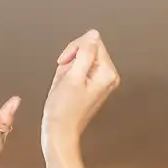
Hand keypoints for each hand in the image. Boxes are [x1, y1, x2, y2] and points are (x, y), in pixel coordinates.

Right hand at [42, 29, 118, 157]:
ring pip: (79, 59)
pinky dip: (68, 76)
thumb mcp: (72, 75)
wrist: (59, 132)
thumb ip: (85, 52)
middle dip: (71, 60)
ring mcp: (100, 82)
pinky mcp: (92, 86)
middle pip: (87, 49)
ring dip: (67, 69)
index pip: (92, 42)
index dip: (74, 49)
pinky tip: (65, 88)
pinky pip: (78, 70)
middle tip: (66, 78)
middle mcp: (108, 77)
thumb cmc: (64, 111)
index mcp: (108, 73)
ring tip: (65, 86)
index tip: (65, 63)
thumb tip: (93, 35)